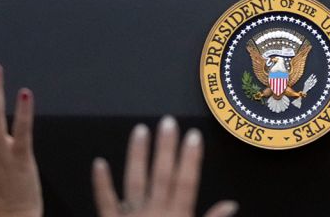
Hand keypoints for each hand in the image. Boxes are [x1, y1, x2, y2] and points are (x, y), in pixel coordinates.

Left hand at [92, 116, 237, 216]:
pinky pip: (105, 203)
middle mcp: (155, 214)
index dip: (190, 159)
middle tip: (167, 122)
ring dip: (137, 156)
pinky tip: (98, 163)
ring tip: (140, 130)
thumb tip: (231, 205)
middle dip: (166, 149)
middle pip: (161, 177)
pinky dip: (101, 184)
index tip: (193, 136)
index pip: (186, 183)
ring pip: (134, 182)